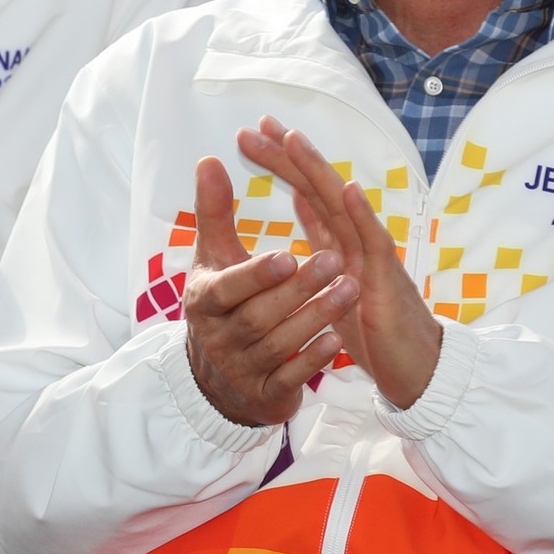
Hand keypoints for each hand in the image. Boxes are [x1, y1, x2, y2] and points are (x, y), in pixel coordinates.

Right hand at [182, 152, 350, 426]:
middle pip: (258, 315)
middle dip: (298, 289)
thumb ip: (214, 211)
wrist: (218, 376)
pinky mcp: (265, 393)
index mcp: (203, 301)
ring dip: (316, 316)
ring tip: (350, 289)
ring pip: (279, 344)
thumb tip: (210, 159)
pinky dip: (313, 359)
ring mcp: (241, 369)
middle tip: (335, 261)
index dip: (257, 274)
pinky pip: (290, 378)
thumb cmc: (221, 303)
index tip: (288, 254)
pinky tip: (339, 340)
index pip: (228, 288)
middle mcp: (218, 338)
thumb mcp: (213, 259)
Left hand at [238, 118, 441, 411]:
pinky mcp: (388, 282)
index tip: (254, 132)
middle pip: (320, 188)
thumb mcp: (336, 278)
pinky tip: (348, 188)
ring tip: (294, 139)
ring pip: (344, 205)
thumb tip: (300, 199)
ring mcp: (374, 257)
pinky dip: (362, 214)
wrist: (416, 369)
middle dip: (290, 155)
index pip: (307, 191)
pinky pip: (375, 243)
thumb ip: (322, 238)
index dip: (282, 161)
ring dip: (319, 171)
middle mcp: (357, 240)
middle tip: (260, 122)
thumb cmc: (377, 328)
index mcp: (341, 241)